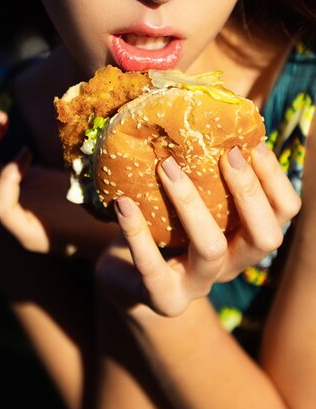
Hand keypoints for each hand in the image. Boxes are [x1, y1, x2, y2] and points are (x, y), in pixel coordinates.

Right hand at [0, 92, 116, 257]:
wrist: (107, 230)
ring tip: (0, 120)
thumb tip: (4, 117)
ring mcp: (7, 225)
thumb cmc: (77, 198)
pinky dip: (7, 180)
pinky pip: (1, 207)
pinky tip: (24, 155)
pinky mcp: (27, 236)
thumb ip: (15, 153)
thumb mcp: (37, 171)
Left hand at [96, 143, 300, 316]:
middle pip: (265, 238)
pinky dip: (137, 231)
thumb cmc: (163, 223)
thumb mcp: (189, 197)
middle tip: (223, 153)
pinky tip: (123, 202)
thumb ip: (203, 168)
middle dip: (248, 191)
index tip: (250, 142)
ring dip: (190, 202)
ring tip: (165, 165)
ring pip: (211, 248)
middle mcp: (232, 265)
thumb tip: (207, 110)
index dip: (275, 178)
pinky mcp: (163, 298)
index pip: (284, 213)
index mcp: (245, 237)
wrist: (126, 276)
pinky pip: (152, 268)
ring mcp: (199, 285)